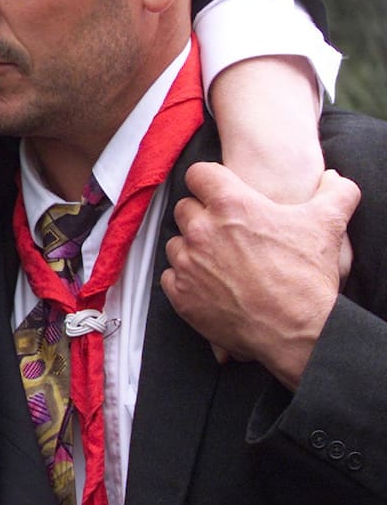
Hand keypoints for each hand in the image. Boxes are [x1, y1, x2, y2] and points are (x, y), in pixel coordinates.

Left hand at [161, 163, 358, 389]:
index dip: (210, 180)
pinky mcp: (181, 293)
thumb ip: (334, 192)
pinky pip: (170, 276)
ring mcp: (187, 263)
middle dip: (202, 215)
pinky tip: (209, 283)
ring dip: (192, 247)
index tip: (219, 190)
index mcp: (231, 205)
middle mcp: (201, 230)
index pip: (199, 174)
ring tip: (220, 259)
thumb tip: (333, 179)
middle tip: (226, 229)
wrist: (298, 330)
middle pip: (185, 208)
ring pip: (176, 242)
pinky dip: (186, 278)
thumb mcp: (327, 224)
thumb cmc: (307, 277)